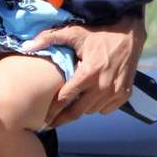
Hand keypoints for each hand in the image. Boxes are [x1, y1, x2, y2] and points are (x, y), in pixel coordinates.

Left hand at [25, 16, 144, 126]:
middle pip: (77, 112)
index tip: (43, 118)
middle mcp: (103, 86)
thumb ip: (49, 39)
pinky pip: (105, 109)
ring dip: (81, 109)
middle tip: (51, 123)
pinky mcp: (124, 94)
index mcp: (88, 73)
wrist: (129, 34)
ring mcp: (115, 92)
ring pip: (91, 111)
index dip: (53, 111)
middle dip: (62, 119)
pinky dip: (97, 106)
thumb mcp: (74, 33)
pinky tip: (91, 97)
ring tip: (72, 103)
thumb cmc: (99, 33)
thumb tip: (27, 46)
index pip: (65, 99)